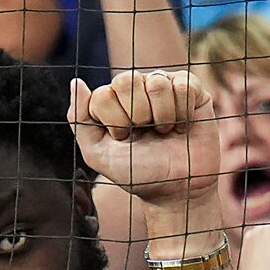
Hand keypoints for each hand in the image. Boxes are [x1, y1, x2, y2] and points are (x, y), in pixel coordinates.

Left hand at [69, 69, 219, 218]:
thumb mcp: (97, 154)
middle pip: (126, 80)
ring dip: (162, 116)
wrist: (176, 190)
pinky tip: (183, 125)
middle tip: (144, 133)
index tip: (123, 139)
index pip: (103, 95)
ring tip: (165, 131)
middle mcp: (136, 87)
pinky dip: (183, 112)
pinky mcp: (192, 90)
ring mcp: (164, 85)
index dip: (114, 122)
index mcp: (111, 100)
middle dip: (135, 115)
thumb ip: (80, 118)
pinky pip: (183, 85)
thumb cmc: (137, 172)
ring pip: (156, 82)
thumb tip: (76, 82)